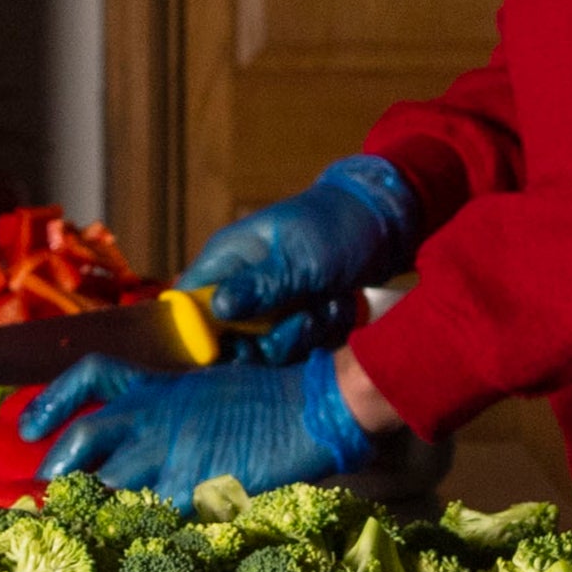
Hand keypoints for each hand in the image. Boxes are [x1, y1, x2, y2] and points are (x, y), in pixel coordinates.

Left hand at [18, 348, 378, 499]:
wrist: (307, 408)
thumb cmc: (264, 400)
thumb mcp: (204, 391)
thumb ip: (167, 412)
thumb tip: (142, 443)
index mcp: (157, 387)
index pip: (91, 376)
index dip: (53, 400)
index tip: (27, 426)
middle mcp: (153, 414)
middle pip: (86, 433)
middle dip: (59, 465)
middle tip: (47, 490)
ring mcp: (169, 449)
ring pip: (110, 480)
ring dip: (97, 504)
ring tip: (90, 524)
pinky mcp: (191, 485)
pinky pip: (152, 513)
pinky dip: (142, 529)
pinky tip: (142, 543)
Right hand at [176, 154, 421, 363]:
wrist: (383, 223)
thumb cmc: (337, 227)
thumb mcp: (301, 257)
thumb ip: (260, 285)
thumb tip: (216, 309)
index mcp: (228, 259)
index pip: (189, 304)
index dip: (202, 334)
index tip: (240, 345)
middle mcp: (242, 284)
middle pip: (231, 339)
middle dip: (272, 338)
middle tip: (305, 318)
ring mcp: (269, 304)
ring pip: (270, 348)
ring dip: (306, 332)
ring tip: (329, 302)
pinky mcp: (294, 317)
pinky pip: (300, 345)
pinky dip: (324, 330)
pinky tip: (339, 304)